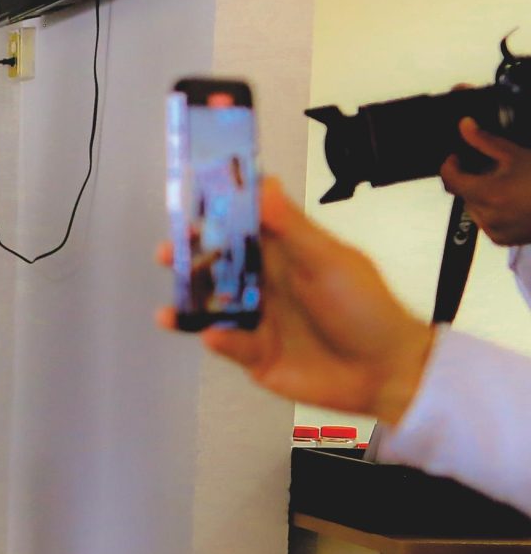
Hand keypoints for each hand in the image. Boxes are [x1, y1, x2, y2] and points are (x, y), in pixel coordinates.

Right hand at [156, 178, 436, 422]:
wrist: (385, 371)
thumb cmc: (366, 308)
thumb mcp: (329, 261)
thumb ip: (292, 226)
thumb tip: (264, 183)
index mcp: (287, 255)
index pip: (244, 228)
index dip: (216, 218)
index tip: (189, 209)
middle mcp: (269, 284)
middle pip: (219, 266)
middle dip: (189, 260)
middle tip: (167, 255)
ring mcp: (260, 320)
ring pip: (214, 307)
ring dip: (189, 305)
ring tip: (168, 310)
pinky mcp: (256, 354)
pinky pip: (229, 343)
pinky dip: (218, 339)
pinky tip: (211, 335)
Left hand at [442, 116, 530, 246]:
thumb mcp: (515, 154)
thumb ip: (485, 141)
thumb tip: (465, 125)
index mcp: (489, 193)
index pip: (450, 179)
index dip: (450, 165)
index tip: (457, 158)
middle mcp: (489, 215)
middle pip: (464, 192)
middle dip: (474, 179)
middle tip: (496, 171)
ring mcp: (495, 230)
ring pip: (474, 208)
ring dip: (483, 196)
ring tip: (509, 187)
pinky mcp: (502, 239)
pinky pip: (486, 223)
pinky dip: (493, 212)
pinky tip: (513, 203)